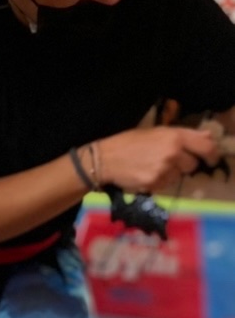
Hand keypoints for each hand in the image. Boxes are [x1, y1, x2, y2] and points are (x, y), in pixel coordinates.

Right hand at [96, 126, 219, 194]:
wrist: (105, 159)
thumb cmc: (129, 142)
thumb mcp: (156, 132)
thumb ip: (183, 135)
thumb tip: (207, 136)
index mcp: (174, 137)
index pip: (205, 146)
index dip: (212, 154)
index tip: (211, 158)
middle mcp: (172, 153)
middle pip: (192, 165)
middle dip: (185, 164)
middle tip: (170, 161)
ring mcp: (164, 170)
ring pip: (178, 177)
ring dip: (171, 173)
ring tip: (153, 167)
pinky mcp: (155, 184)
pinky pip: (165, 185)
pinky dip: (159, 181)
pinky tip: (146, 174)